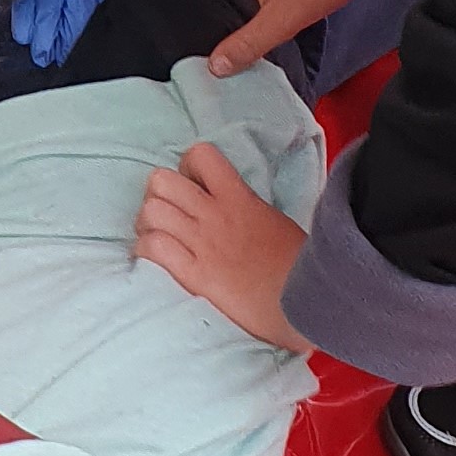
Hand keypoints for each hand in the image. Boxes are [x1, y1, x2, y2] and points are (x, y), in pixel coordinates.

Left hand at [134, 140, 311, 349]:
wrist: (309, 300)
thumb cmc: (300, 266)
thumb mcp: (275, 222)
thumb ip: (248, 210)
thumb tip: (236, 211)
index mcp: (240, 198)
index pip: (201, 155)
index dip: (186, 168)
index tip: (192, 186)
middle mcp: (215, 214)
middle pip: (161, 181)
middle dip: (156, 196)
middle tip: (167, 216)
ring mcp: (203, 244)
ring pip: (151, 211)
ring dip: (147, 224)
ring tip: (158, 238)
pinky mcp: (195, 275)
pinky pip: (154, 247)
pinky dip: (146, 251)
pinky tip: (155, 261)